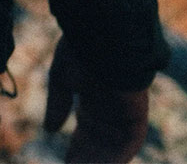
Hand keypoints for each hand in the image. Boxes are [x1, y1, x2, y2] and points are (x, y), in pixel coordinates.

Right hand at [43, 37, 149, 162]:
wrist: (105, 35)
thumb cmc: (80, 50)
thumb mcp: (61, 77)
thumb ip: (58, 104)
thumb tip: (50, 129)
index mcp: (93, 97)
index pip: (86, 130)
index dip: (77, 148)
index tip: (67, 163)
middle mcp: (109, 108)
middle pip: (99, 143)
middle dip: (87, 158)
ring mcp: (123, 113)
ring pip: (113, 146)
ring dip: (100, 160)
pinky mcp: (136, 115)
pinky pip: (129, 143)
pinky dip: (116, 156)